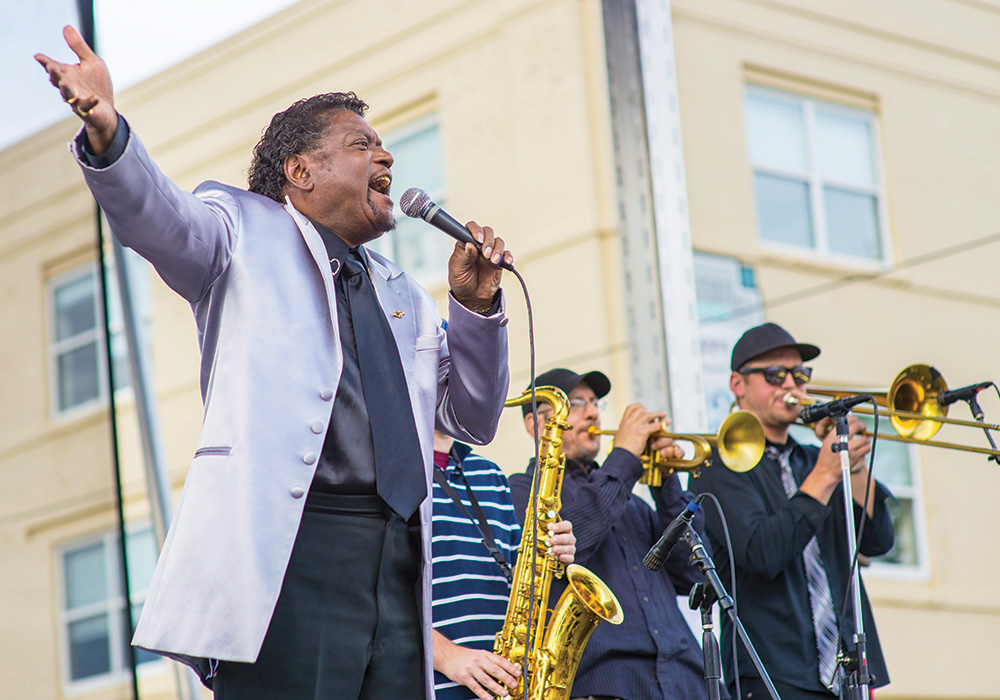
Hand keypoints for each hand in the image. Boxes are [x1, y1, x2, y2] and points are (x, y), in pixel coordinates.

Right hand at [35, 26, 116, 154]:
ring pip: (68, 95)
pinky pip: (88, 107)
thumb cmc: (97, 84)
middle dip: (54, 74)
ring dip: (66, 88)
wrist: (106, 108)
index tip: (38, 56)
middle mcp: (69, 87)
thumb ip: (79, 47)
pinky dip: (90, 102)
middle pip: (58, 80)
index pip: (54, 67)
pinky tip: (95, 98)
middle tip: (51, 66)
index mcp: (68, 74)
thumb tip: (67, 27)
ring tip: (64, 82)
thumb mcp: (91, 62)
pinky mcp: (88, 110)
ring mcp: (77, 100)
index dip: (46, 62)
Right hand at [433, 630, 520, 699]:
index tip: (518, 673)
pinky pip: (475, 687)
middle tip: (514, 684)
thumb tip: (506, 669)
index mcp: (484, 654)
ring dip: (496, 687)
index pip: (500, 660)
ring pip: (486, 679)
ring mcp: (471, 669)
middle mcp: (478, 660)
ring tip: (504, 693)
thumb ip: (491, 661)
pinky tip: (490, 698)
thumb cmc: (466, 656)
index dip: (510, 667)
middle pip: (495, 670)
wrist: (448, 655)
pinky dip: (483, 693)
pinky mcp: (464, 677)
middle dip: (506, 678)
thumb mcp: (480, 654)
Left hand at [448, 221, 512, 311]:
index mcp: (466, 243)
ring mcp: (490, 252)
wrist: (472, 297)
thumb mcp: (458, 270)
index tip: (477, 239)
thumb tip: (469, 245)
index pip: (471, 228)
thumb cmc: (461, 281)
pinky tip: (505, 262)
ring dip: (497, 249)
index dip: (475, 230)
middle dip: (488, 241)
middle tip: (485, 254)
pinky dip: (508, 257)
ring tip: (493, 261)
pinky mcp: (499, 262)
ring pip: (498, 242)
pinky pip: (507, 255)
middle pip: (487, 232)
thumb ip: (465, 257)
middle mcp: (479, 245)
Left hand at [547, 520, 575, 563]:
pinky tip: (560, 557)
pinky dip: (565, 558)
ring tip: (554, 550)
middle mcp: (570, 538)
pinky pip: (570, 558)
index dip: (561, 526)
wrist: (548, 555)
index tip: (552, 528)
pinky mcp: (570, 558)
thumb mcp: (544, 534)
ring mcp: (571, 548)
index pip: (567, 525)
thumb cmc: (547, 541)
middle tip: (552, 540)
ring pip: (570, 548)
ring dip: (561, 549)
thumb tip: (537, 526)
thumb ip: (543, 531)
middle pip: (569, 537)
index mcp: (565, 530)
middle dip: (560, 539)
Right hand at [613, 404, 681, 460]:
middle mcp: (628, 422)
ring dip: (658, 414)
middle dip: (649, 411)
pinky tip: (667, 423)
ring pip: (648, 415)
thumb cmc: (621, 451)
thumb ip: (625, 432)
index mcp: (623, 423)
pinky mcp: (641, 432)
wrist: (621, 457)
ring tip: (664, 416)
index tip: (644, 408)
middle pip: (640, 410)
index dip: (639, 406)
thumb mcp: (620, 438)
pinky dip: (662, 423)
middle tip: (656, 414)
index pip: (630, 408)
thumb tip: (628, 433)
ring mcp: (635, 426)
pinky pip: (654, 425)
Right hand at [801, 415, 870, 504]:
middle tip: (862, 428)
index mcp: (833, 436)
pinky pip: (866, 449)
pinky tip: (861, 449)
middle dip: (862, 426)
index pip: (848, 421)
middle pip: (858, 427)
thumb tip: (847, 424)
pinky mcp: (856, 458)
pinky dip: (865, 448)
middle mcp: (842, 442)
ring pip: (865, 439)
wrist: (827, 472)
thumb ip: (836, 432)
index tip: (856, 421)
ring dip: (865, 439)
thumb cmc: (826, 457)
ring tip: (862, 441)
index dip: (854, 419)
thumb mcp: (827, 441)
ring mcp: (850, 450)